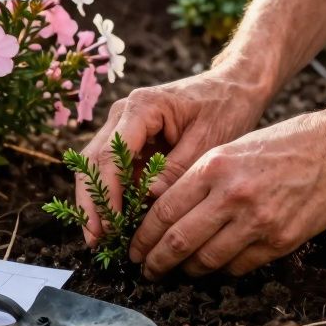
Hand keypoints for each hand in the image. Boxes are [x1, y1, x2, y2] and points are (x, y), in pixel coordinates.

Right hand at [75, 67, 270, 244]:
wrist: (234, 86)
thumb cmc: (225, 108)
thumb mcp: (208, 140)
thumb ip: (177, 169)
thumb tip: (149, 198)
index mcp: (141, 108)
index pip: (112, 154)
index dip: (107, 192)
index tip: (111, 225)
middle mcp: (123, 114)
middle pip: (94, 160)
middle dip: (91, 201)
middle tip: (95, 239)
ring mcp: (123, 126)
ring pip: (96, 166)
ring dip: (96, 201)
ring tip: (98, 238)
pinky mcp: (131, 140)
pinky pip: (113, 170)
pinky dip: (111, 195)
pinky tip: (114, 223)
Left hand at [128, 111, 325, 279]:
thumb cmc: (282, 144)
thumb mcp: (231, 149)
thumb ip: (199, 179)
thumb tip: (164, 209)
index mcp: (213, 167)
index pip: (164, 211)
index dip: (143, 235)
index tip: (134, 247)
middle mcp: (231, 196)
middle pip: (179, 241)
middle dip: (156, 261)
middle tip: (146, 269)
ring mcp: (257, 221)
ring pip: (207, 260)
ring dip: (188, 270)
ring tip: (178, 270)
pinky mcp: (280, 240)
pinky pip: (239, 266)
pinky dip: (222, 269)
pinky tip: (215, 264)